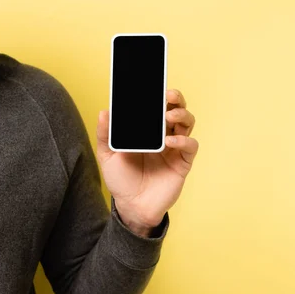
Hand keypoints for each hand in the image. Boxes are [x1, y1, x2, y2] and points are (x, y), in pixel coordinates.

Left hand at [96, 88, 198, 233]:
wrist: (131, 207)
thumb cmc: (121, 181)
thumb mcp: (107, 156)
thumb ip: (105, 135)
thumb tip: (104, 112)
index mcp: (146, 131)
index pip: (156, 107)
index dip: (158, 95)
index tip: (153, 86)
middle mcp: (163, 136)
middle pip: (176, 109)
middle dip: (175, 98)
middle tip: (168, 94)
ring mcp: (174, 148)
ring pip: (187, 123)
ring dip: (181, 114)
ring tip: (169, 115)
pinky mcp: (183, 163)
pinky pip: (190, 145)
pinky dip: (183, 140)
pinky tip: (169, 141)